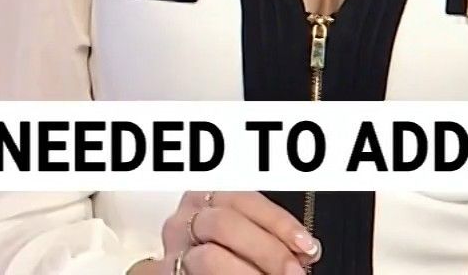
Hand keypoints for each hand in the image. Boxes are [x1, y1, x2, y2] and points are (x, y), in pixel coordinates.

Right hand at [139, 190, 321, 274]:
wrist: (192, 273)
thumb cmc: (223, 255)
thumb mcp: (244, 238)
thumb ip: (268, 240)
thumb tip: (305, 252)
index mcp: (207, 199)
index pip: (245, 200)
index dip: (280, 223)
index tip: (307, 246)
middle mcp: (185, 221)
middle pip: (226, 224)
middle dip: (267, 250)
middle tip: (293, 272)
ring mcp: (172, 250)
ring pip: (208, 256)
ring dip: (247, 272)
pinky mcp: (160, 273)